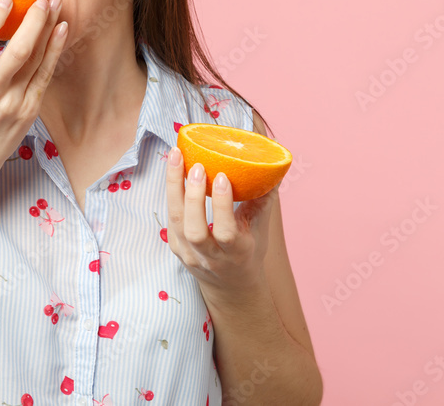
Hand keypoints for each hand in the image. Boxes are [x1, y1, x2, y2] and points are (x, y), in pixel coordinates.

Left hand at [164, 146, 277, 300]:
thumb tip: (273, 165)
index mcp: (236, 253)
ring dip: (174, 187)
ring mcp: (189, 253)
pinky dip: (171, 192)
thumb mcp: (260, 230)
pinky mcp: (175, 246)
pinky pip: (170, 217)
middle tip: (196, 166)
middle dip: (193, 196)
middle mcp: (209, 257)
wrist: (230, 286)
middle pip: (194, 229)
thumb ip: (263, 200)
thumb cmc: (248, 252)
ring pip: (176, 221)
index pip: (225, 231)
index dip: (222, 204)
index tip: (222, 176)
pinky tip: (173, 168)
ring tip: (176, 157)